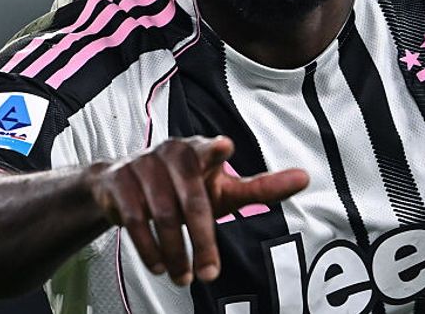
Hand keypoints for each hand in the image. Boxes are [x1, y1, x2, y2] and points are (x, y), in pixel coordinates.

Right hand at [88, 136, 308, 285]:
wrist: (120, 184)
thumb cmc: (186, 186)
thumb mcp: (223, 188)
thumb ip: (261, 187)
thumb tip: (306, 177)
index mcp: (201, 150)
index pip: (211, 149)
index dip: (215, 149)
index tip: (224, 147)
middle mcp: (172, 152)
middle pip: (192, 202)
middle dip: (203, 242)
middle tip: (209, 274)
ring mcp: (143, 165)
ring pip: (163, 214)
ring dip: (175, 252)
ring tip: (184, 278)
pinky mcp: (119, 181)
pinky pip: (135, 219)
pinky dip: (148, 247)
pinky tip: (159, 265)